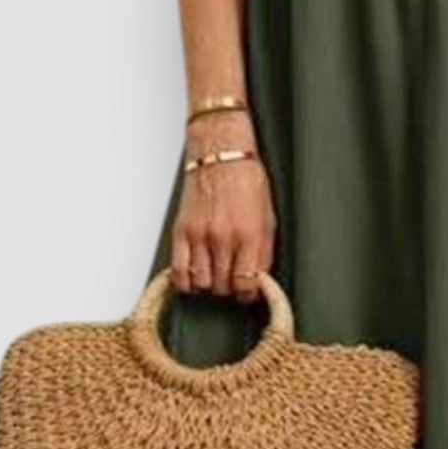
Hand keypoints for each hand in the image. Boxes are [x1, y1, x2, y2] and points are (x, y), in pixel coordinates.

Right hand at [171, 111, 276, 301]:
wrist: (220, 155)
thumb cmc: (246, 179)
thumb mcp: (268, 216)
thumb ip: (264, 251)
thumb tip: (260, 277)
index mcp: (249, 234)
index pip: (246, 282)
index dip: (248, 293)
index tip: (248, 292)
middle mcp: (223, 238)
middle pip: (223, 286)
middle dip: (230, 288)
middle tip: (233, 279)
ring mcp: (200, 235)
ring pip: (202, 283)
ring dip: (209, 285)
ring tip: (216, 275)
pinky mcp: (182, 231)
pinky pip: (179, 271)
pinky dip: (186, 281)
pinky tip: (195, 276)